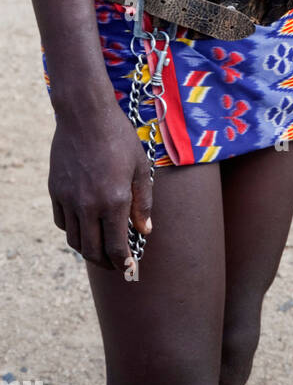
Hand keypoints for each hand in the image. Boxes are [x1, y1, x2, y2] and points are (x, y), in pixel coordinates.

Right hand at [49, 102, 152, 271]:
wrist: (85, 115)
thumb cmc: (118, 137)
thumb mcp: (140, 167)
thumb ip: (143, 202)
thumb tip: (145, 231)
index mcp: (114, 200)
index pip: (116, 246)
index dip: (123, 263)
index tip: (129, 270)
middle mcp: (89, 205)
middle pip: (92, 250)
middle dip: (105, 263)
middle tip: (116, 264)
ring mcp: (69, 199)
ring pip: (75, 240)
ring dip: (88, 250)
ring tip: (101, 249)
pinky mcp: (56, 191)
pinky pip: (62, 222)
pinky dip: (73, 231)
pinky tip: (85, 227)